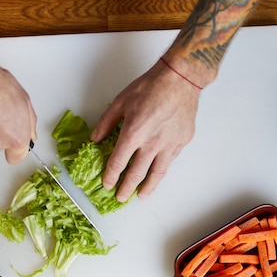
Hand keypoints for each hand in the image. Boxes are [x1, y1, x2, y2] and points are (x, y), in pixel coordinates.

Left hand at [90, 60, 201, 201]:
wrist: (180, 79)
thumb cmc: (150, 87)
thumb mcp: (121, 102)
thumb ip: (106, 123)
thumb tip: (95, 138)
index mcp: (133, 134)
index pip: (118, 163)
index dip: (111, 176)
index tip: (107, 183)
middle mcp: (151, 144)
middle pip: (136, 173)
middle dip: (126, 188)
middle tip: (121, 197)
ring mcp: (169, 145)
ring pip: (157, 173)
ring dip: (147, 188)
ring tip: (141, 196)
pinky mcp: (181, 142)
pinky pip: (169, 161)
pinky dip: (162, 171)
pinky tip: (157, 175)